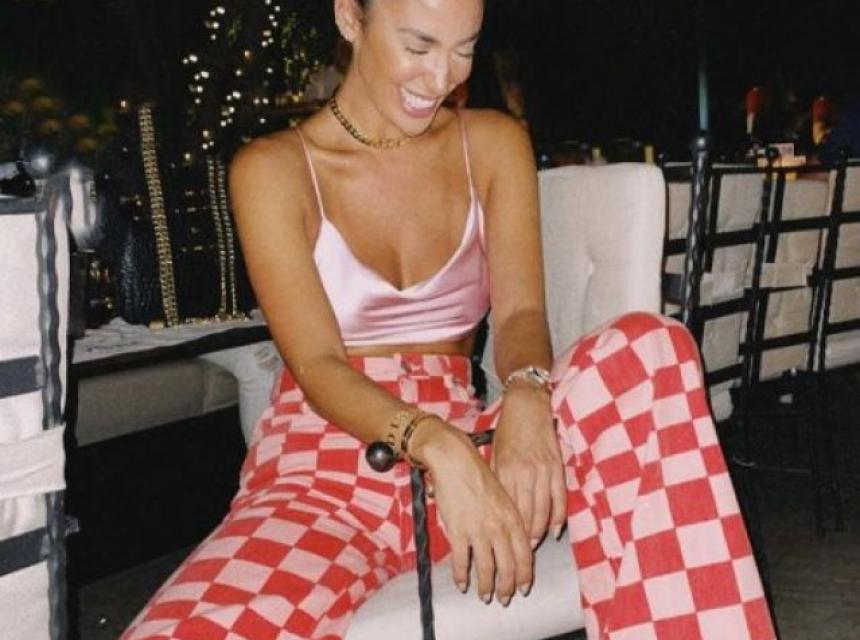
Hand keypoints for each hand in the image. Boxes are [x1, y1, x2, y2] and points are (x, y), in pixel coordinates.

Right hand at [411, 420, 532, 605]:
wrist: (456, 462)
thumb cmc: (479, 476)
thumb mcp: (503, 497)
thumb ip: (510, 521)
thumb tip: (513, 544)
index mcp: (513, 518)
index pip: (524, 555)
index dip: (524, 576)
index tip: (523, 588)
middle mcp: (499, 528)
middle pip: (507, 567)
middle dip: (507, 587)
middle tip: (504, 599)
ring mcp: (478, 531)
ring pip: (486, 569)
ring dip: (486, 587)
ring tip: (485, 597)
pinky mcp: (458, 532)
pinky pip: (461, 562)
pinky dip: (461, 577)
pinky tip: (462, 585)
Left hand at [491, 384, 565, 549]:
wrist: (527, 406)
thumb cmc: (508, 431)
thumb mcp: (495, 453)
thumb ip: (497, 479)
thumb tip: (495, 505)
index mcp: (506, 470)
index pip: (509, 508)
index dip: (508, 530)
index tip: (505, 546)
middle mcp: (525, 473)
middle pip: (526, 514)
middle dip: (524, 537)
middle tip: (521, 555)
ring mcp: (544, 471)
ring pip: (543, 510)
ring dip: (540, 531)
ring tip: (535, 546)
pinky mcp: (557, 467)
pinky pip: (559, 498)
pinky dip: (558, 516)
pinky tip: (555, 529)